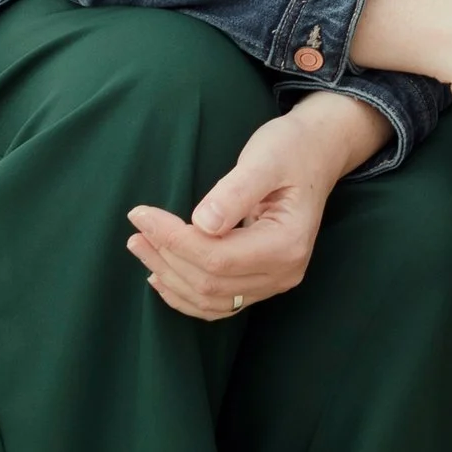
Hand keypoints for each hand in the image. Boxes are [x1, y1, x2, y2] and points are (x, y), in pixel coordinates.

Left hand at [126, 92, 383, 320]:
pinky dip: (185, 294)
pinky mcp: (261, 280)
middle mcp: (284, 272)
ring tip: (140, 247)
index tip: (142, 214)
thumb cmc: (290, 149)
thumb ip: (235, 192)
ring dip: (170, 278)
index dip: (174, 240)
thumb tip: (201, 224)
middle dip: (167, 258)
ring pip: (211, 299)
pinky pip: (219, 302)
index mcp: (287, 244)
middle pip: (211, 282)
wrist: (315, 153)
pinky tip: (161, 277)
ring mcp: (274, 281)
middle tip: (136, 229)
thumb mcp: (264, 159)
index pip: (218, 258)